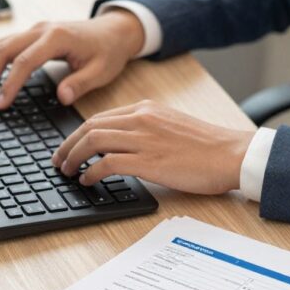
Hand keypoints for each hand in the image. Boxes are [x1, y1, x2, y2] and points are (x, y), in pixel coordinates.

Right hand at [0, 10, 145, 108]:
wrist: (113, 31)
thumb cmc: (108, 51)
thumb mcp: (101, 71)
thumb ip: (80, 84)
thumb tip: (62, 98)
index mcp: (57, 38)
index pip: (24, 62)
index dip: (10, 84)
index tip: (1, 104)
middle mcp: (41, 30)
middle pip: (3, 49)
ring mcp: (35, 30)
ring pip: (0, 44)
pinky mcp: (33, 34)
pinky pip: (6, 44)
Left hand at [51, 100, 254, 194]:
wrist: (232, 154)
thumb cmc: (209, 147)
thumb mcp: (173, 126)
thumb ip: (148, 130)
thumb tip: (125, 147)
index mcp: (147, 109)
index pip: (101, 117)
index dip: (79, 133)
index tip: (70, 146)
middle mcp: (141, 119)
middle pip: (90, 127)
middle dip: (68, 144)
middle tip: (58, 160)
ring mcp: (144, 139)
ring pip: (93, 141)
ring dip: (73, 157)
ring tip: (67, 171)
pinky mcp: (148, 161)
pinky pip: (107, 163)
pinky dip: (91, 171)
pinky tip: (87, 180)